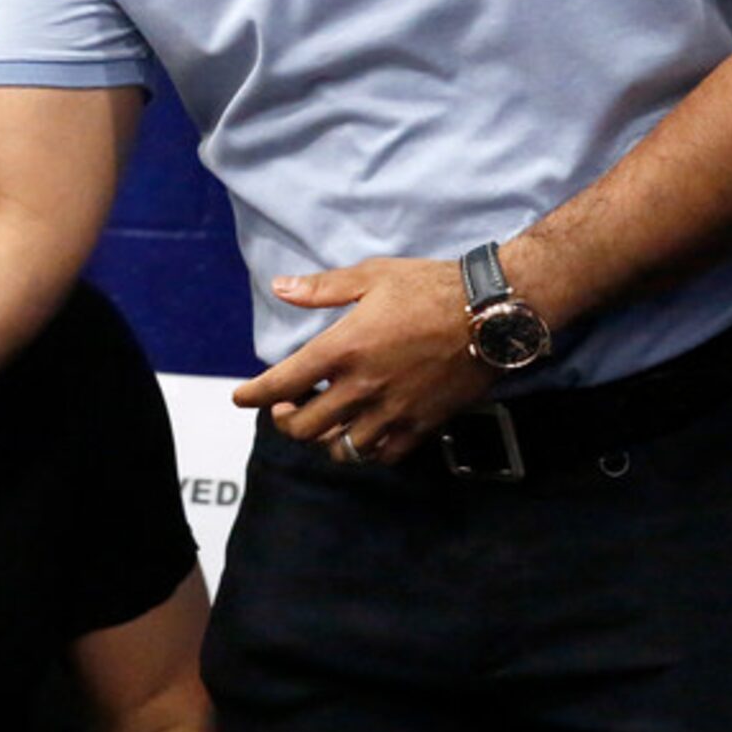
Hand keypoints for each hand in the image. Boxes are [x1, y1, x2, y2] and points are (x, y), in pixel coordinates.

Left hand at [231, 256, 494, 466]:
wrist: (492, 314)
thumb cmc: (430, 288)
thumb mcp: (371, 276)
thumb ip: (321, 288)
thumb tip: (280, 288)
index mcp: (342, 349)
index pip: (281, 383)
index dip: (252, 394)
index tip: (239, 397)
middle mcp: (362, 387)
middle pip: (303, 427)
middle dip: (283, 419)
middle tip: (285, 404)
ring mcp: (392, 411)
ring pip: (340, 449)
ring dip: (321, 439)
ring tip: (321, 420)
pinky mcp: (422, 425)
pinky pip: (382, 455)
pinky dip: (363, 451)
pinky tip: (360, 432)